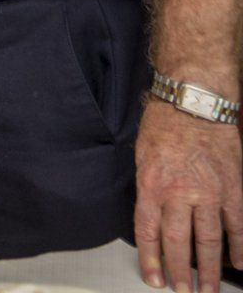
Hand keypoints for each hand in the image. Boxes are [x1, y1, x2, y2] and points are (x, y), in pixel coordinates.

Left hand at [134, 99, 242, 291]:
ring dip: (208, 268)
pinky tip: (239, 263)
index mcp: (151, 185)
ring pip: (209, 240)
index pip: (147, 232)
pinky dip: (240, 246)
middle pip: (178, 242)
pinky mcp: (233, 188)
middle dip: (179, 271)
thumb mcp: (142, 155)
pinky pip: (238, 224)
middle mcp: (179, 194)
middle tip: (183, 291)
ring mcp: (209, 193)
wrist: (194, 101)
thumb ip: (149, 188)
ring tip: (208, 288)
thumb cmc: (164, 123)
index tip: (154, 279)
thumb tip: (153, 215)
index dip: (151, 259)